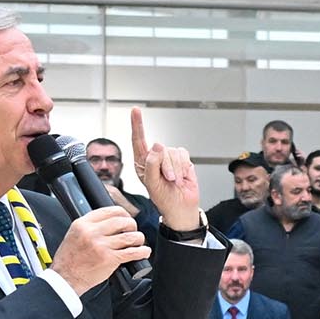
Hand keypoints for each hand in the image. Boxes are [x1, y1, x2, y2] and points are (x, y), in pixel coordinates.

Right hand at [54, 199, 147, 291]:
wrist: (66, 278)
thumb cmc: (70, 259)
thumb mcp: (74, 234)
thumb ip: (90, 226)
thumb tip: (111, 222)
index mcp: (83, 224)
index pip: (110, 210)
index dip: (123, 214)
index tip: (126, 219)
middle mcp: (92, 232)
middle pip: (122, 221)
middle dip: (132, 225)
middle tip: (133, 232)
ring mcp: (101, 245)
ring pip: (130, 236)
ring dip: (139, 239)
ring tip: (138, 242)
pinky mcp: (109, 259)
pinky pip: (132, 252)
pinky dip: (142, 251)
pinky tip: (144, 252)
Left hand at [127, 109, 202, 229]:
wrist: (182, 207)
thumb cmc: (164, 199)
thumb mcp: (153, 184)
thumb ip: (152, 164)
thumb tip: (157, 145)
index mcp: (142, 163)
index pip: (138, 140)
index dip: (137, 124)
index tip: (135, 110)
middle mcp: (155, 158)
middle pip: (160, 149)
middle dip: (165, 165)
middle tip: (167, 179)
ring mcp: (168, 159)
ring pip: (172, 152)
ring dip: (175, 169)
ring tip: (174, 181)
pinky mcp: (182, 160)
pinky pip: (183, 154)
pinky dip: (183, 167)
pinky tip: (182, 177)